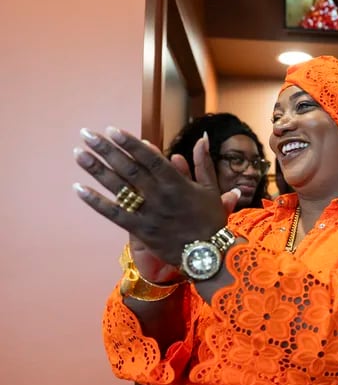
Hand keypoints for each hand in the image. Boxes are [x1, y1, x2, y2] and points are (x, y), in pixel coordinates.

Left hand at [74, 127, 227, 267]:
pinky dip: (96, 202)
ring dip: (97, 170)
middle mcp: (160, 195)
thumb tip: (202, 138)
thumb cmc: (211, 220)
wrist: (208, 254)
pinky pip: (114, 214)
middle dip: (106, 149)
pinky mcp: (140, 230)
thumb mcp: (211, 188)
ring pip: (118, 188)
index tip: (112, 130)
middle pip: (128, 168)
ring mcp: (148, 213)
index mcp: (177, 183)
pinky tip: (79, 189)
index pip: (149, 158)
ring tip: (79, 154)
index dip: (130, 143)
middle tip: (86, 134)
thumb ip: (203, 162)